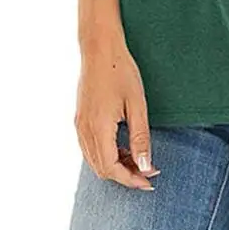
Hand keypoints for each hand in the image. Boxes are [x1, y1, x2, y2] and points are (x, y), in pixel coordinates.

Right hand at [74, 43, 159, 190]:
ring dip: (115, 166)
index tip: (149, 181)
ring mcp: (79, 125)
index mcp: (98, 128)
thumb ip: (140, 138)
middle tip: (147, 172)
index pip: (111, 169)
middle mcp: (84, 130)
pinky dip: (106, 155)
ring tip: (137, 159)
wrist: (100, 48)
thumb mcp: (137, 104)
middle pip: (101, 169)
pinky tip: (122, 147)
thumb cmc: (121, 71)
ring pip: (94, 160)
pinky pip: (90, 148)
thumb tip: (145, 166)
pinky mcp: (80, 119)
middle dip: (124, 176)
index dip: (131, 180)